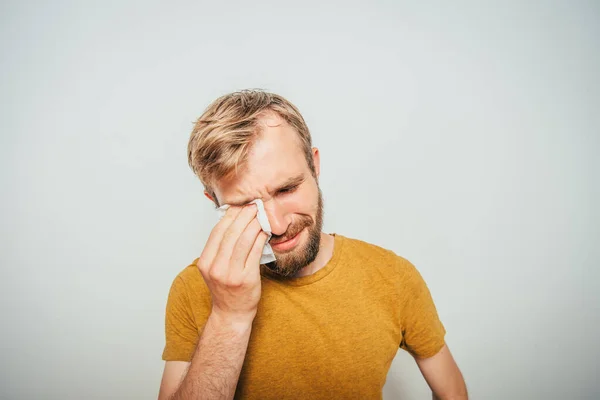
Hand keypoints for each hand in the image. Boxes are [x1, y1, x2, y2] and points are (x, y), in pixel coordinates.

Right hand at [196, 204, 268, 324]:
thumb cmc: (226, 289)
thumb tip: (233, 220)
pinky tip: (265, 231)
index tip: (240, 205)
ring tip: (261, 215)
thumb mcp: (215, 268)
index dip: (229, 216)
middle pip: (230, 233)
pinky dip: (261, 238)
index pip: (217, 232)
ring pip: (244, 240)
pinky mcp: (247, 279)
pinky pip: (255, 252)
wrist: (231, 314)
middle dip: (244, 216)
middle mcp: (216, 268)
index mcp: (205, 262)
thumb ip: (220, 248)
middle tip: (254, 205)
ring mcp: (231, 274)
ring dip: (254, 224)